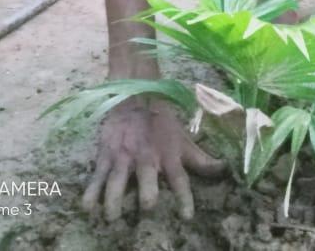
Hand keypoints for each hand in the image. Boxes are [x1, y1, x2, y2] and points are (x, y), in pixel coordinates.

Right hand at [82, 97, 224, 220]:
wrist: (135, 96)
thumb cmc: (163, 124)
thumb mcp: (184, 140)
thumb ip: (202, 160)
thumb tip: (226, 170)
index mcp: (169, 156)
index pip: (179, 180)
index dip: (184, 198)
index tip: (186, 217)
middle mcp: (147, 159)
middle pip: (147, 178)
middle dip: (147, 193)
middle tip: (147, 207)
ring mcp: (124, 158)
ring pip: (118, 180)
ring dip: (114, 199)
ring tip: (111, 217)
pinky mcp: (105, 156)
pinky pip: (97, 177)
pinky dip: (91, 192)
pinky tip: (87, 208)